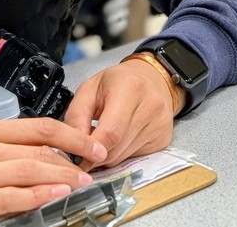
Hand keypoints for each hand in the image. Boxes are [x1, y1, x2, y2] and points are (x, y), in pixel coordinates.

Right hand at [0, 117, 108, 226]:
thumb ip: (3, 146)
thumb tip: (44, 152)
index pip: (38, 126)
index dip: (71, 134)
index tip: (91, 141)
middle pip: (39, 149)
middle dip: (72, 157)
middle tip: (93, 164)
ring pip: (29, 170)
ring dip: (61, 176)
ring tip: (81, 181)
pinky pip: (9, 198)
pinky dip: (36, 196)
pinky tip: (54, 196)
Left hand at [64, 58, 183, 169]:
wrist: (152, 79)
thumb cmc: (118, 83)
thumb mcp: (89, 89)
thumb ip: (76, 116)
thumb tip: (71, 148)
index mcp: (130, 88)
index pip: (111, 132)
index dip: (91, 149)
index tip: (77, 156)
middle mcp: (151, 105)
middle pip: (116, 148)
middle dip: (96, 154)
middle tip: (86, 149)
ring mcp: (160, 123)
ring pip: (124, 157)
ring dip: (108, 155)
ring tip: (104, 139)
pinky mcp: (164, 138)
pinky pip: (135, 158)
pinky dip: (122, 154)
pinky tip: (120, 139)